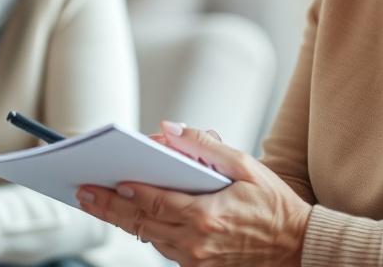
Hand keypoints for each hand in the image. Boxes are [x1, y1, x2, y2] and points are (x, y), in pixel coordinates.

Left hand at [77, 122, 311, 266]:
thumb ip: (203, 145)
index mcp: (207, 215)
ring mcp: (198, 261)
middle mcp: (198, 243)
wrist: (299, 246)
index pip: (154, 201)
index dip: (125, 193)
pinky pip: (165, 248)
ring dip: (124, 220)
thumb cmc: (274, 204)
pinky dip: (148, 230)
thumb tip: (168, 129)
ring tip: (99, 202)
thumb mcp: (245, 165)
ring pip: (149, 238)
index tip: (102, 182)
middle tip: (84, 193)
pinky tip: (133, 216)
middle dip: (110, 207)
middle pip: (142, 222)